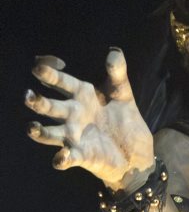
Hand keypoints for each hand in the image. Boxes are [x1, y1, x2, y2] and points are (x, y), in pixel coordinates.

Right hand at [26, 50, 153, 188]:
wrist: (137, 151)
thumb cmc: (125, 119)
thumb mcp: (123, 93)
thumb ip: (117, 73)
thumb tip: (114, 52)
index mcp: (81, 96)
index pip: (62, 83)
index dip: (50, 75)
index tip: (38, 67)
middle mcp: (72, 115)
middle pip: (50, 107)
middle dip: (38, 102)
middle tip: (28, 95)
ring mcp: (75, 136)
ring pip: (51, 133)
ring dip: (40, 132)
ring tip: (32, 127)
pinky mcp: (82, 156)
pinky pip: (68, 158)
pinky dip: (63, 159)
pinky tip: (60, 159)